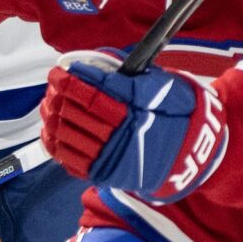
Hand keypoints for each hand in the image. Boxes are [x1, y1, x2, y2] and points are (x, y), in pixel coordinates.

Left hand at [41, 52, 227, 201]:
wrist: (193, 154)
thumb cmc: (179, 114)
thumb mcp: (162, 87)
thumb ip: (127, 78)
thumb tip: (93, 66)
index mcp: (137, 113)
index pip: (93, 94)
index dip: (72, 81)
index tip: (60, 71)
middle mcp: (122, 137)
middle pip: (76, 114)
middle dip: (60, 96)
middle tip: (54, 83)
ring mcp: (113, 158)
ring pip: (69, 136)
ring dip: (53, 117)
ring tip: (50, 103)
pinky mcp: (107, 174)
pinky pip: (71, 159)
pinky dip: (56, 143)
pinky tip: (51, 129)